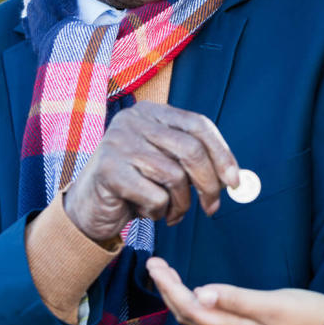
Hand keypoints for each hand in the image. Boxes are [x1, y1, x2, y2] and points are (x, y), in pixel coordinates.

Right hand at [63, 102, 239, 241]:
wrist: (88, 207)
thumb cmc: (135, 185)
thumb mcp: (165, 164)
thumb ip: (193, 162)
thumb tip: (235, 178)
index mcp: (152, 112)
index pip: (198, 124)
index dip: (222, 153)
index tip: (235, 181)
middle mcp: (134, 120)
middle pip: (191, 149)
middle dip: (209, 184)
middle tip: (213, 208)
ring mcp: (119, 143)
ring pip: (175, 177)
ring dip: (181, 205)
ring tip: (170, 213)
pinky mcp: (109, 170)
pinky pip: (155, 197)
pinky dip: (158, 212)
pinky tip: (145, 212)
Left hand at [146, 257, 323, 324]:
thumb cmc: (308, 316)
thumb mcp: (273, 304)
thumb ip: (236, 298)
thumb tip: (200, 291)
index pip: (189, 307)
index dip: (168, 286)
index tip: (154, 264)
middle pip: (187, 315)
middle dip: (167, 290)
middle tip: (154, 265)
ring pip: (198, 319)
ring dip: (179, 297)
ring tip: (168, 276)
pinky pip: (210, 320)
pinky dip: (195, 304)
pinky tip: (198, 293)